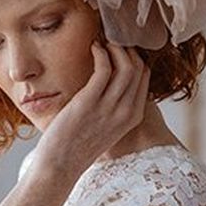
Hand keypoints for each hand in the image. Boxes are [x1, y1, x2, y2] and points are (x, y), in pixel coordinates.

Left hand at [32, 38, 150, 176]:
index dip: (134, 57)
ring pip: (126, 66)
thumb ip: (112, 108)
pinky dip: (100, 53)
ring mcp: (109, 108)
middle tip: (111, 39)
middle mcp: (125, 111)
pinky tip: (93, 48)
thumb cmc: (78, 146)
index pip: (144, 77)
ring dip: (115, 47)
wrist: (60, 165)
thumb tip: (109, 85)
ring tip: (102, 41)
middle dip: (126, 48)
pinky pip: (104, 69)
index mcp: (132, 117)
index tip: (121, 47)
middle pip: (138, 68)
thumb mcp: (105, 127)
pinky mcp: (89, 103)